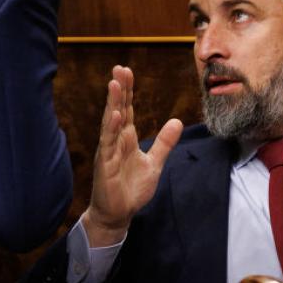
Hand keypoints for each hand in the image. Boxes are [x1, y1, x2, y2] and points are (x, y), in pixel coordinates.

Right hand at [82, 65, 182, 246]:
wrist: (119, 214)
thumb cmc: (132, 189)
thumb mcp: (154, 163)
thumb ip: (164, 142)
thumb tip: (177, 120)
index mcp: (126, 138)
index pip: (128, 110)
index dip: (128, 91)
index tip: (127, 71)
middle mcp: (115, 141)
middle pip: (117, 110)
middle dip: (119, 89)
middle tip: (119, 68)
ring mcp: (108, 151)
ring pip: (110, 122)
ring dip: (112, 103)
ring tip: (114, 83)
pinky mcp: (105, 164)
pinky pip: (108, 143)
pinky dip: (111, 129)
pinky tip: (114, 115)